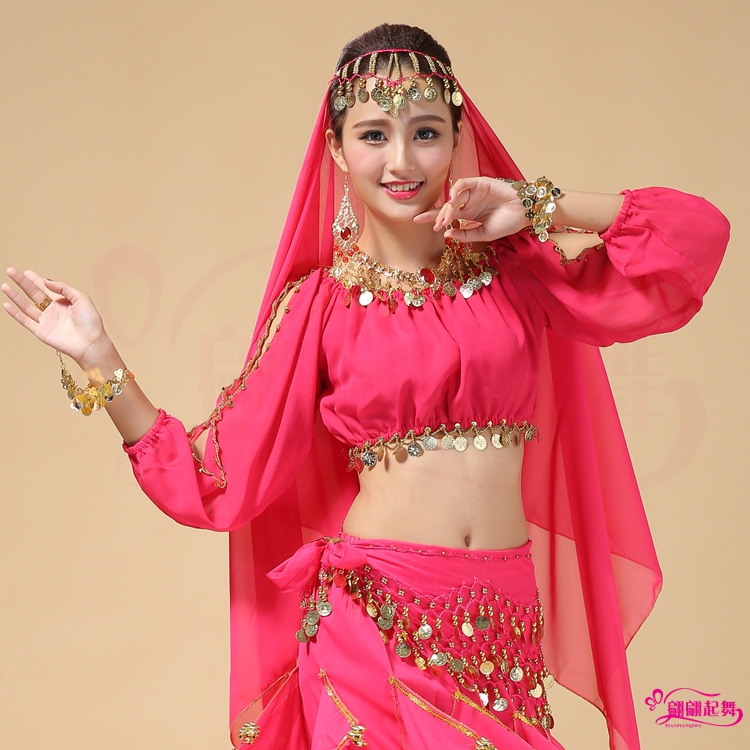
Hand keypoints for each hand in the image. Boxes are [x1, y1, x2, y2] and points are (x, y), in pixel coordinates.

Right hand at [2, 268, 108, 367]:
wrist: (90, 343)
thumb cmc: (91, 322)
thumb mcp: (81, 298)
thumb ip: (64, 287)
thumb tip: (46, 281)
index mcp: (63, 302)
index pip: (46, 288)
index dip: (36, 279)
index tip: (26, 271)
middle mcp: (53, 310)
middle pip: (33, 293)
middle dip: (22, 282)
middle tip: (11, 271)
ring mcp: (46, 321)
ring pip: (26, 306)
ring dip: (15, 296)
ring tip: (5, 285)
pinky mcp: (41, 332)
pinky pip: (25, 320)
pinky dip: (15, 313)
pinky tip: (7, 304)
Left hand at [413, 177, 530, 241]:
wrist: (525, 212)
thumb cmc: (508, 223)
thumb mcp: (483, 234)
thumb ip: (465, 234)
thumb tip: (446, 234)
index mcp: (469, 215)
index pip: (447, 216)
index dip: (433, 217)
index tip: (416, 221)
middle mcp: (469, 203)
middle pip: (447, 207)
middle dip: (437, 216)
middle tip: (434, 225)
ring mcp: (474, 192)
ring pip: (454, 197)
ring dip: (448, 209)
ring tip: (445, 220)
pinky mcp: (480, 182)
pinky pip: (463, 184)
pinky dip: (456, 190)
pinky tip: (452, 200)